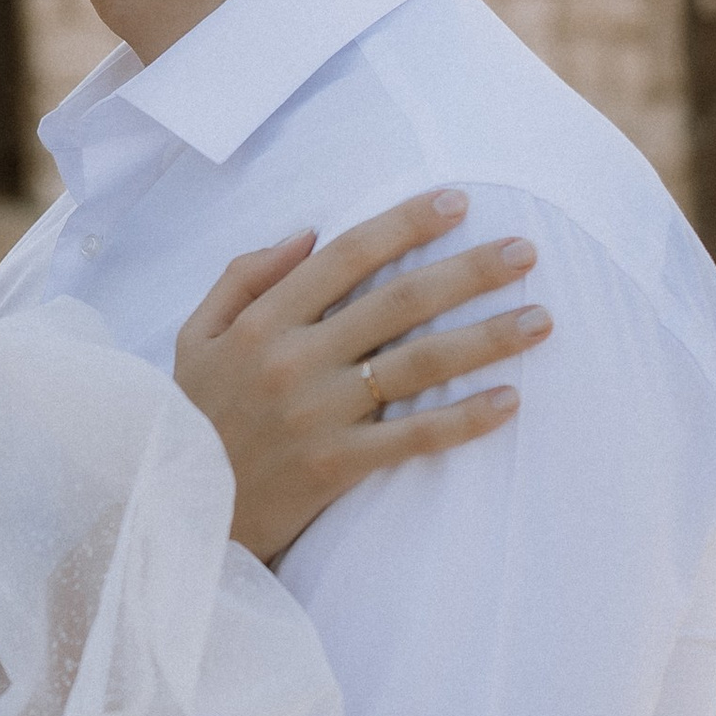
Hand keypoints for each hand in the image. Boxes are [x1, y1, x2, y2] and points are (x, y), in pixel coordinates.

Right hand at [174, 189, 549, 559]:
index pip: (346, 256)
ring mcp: (318, 415)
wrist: (175, 513)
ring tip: (540, 318)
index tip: (458, 202)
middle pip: (398, 302)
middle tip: (527, 250)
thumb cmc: (192, 418)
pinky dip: (464, 420)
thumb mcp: (193, 337)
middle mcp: (294, 360)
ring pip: (418, 365)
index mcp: (262, 322)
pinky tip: (511, 400)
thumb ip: (242, 278)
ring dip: (486, 338)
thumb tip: (306, 233)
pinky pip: (413, 439)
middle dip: (469, 270)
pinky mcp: (336, 467)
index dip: (405, 224)